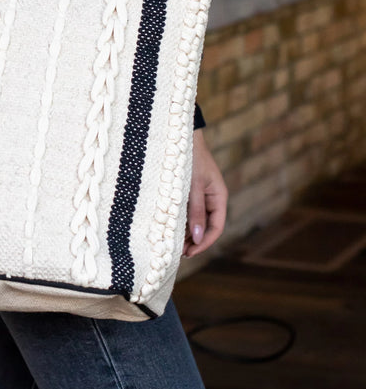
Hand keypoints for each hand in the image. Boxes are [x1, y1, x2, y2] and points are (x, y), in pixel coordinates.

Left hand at [182, 128, 227, 257]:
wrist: (182, 136)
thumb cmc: (190, 158)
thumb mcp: (193, 186)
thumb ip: (196, 211)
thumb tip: (198, 238)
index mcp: (219, 197)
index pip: (216, 227)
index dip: (205, 242)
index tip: (190, 252)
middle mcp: (211, 199)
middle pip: (206, 227)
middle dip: (194, 241)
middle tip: (178, 252)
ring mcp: (200, 196)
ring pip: (196, 220)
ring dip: (186, 232)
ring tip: (172, 244)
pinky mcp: (189, 192)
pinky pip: (187, 211)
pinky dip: (180, 221)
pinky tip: (170, 228)